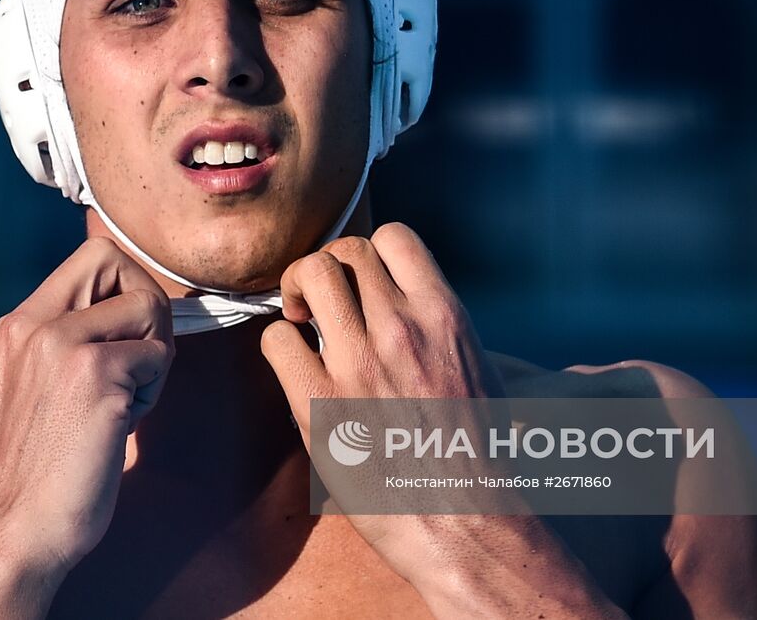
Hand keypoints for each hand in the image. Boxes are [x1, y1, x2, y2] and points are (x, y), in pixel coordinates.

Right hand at [0, 237, 174, 583]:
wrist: (13, 533)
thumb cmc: (37, 473)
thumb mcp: (35, 387)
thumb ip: (70, 343)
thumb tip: (139, 310)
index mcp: (14, 326)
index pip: (90, 259)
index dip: (125, 289)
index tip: (124, 341)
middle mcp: (30, 325)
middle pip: (116, 260)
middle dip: (146, 306)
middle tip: (137, 364)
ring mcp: (60, 346)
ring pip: (148, 307)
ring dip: (153, 356)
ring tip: (124, 402)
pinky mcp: (93, 374)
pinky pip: (158, 356)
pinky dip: (152, 392)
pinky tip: (120, 426)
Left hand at [260, 223, 621, 618]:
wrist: (465, 520)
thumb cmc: (477, 454)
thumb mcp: (480, 369)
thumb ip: (441, 328)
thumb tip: (413, 305)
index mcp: (444, 315)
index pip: (394, 237)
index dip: (369, 252)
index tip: (362, 281)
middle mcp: (401, 327)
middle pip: (344, 250)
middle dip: (327, 268)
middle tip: (320, 303)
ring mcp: (358, 363)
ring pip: (308, 275)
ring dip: (297, 290)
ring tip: (301, 320)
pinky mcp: (319, 404)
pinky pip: (276, 339)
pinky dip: (279, 344)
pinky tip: (294, 366)